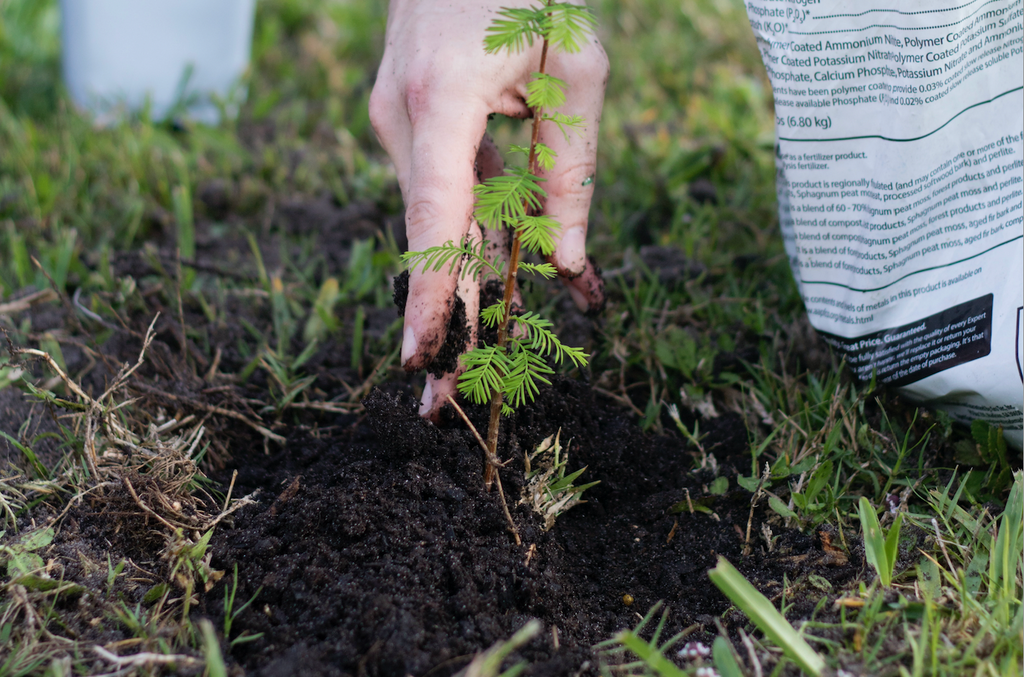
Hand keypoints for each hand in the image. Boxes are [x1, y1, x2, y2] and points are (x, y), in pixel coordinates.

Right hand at [369, 0, 607, 418]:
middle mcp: (403, 120)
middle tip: (440, 402)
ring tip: (483, 355)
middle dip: (441, 320)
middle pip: (427, 241)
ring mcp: (396, 123)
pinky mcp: (407, 125)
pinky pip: (441, 194)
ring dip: (466, 285)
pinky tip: (501, 279)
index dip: (432, 294)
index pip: (434, 217)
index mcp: (443, 101)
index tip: (423, 357)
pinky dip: (471, 238)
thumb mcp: (577, 68)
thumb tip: (565, 263)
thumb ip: (573, 168)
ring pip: (435, 223)